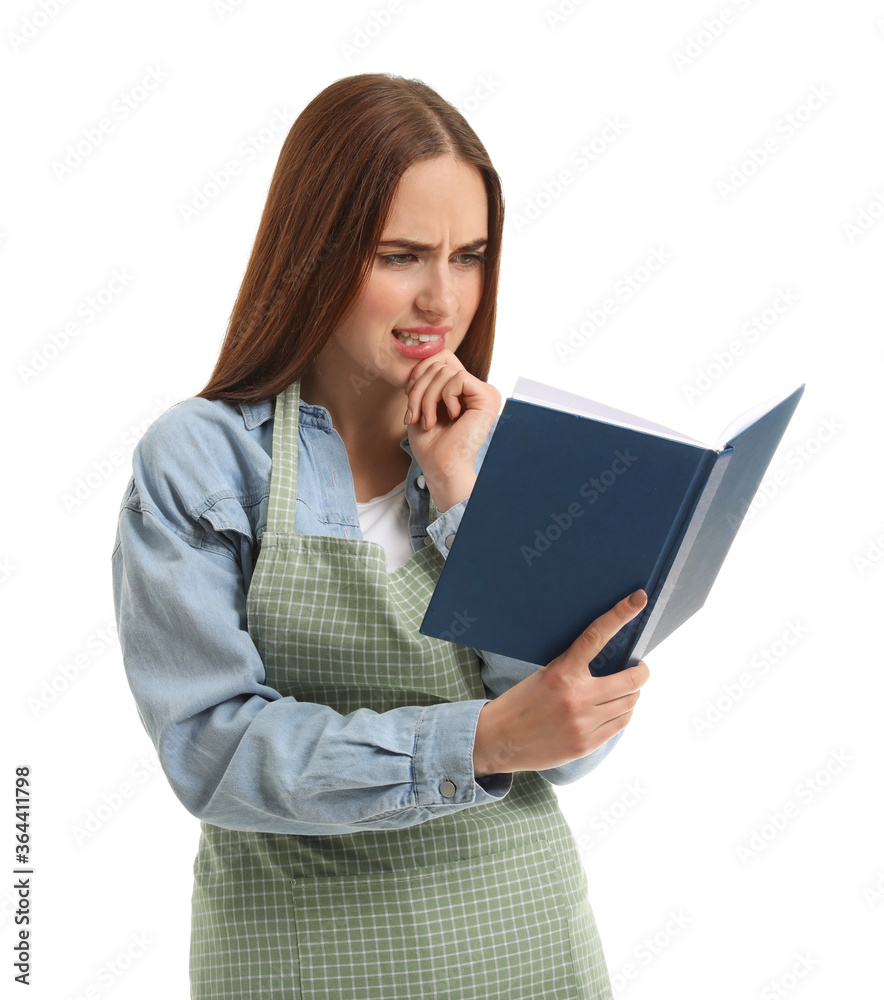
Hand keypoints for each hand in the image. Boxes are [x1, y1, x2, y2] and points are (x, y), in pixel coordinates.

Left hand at [404, 351, 500, 511]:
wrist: (440, 467)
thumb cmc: (430, 443)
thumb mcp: (422, 403)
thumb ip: (426, 378)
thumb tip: (424, 353)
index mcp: (462, 389)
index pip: (440, 357)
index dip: (419, 371)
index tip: (408, 396)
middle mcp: (476, 388)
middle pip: (440, 363)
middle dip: (419, 388)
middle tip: (414, 415)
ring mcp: (484, 392)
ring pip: (445, 371)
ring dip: (427, 398)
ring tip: (428, 421)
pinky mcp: (488, 397)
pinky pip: (458, 378)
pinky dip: (444, 398)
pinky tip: (451, 418)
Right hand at [472, 590, 650, 776]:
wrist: (500, 739)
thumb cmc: (521, 702)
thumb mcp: (544, 675)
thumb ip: (574, 668)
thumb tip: (609, 662)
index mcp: (561, 672)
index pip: (596, 636)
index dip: (620, 614)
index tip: (637, 599)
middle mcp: (576, 697)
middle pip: (631, 680)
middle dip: (641, 672)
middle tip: (639, 667)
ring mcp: (584, 723)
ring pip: (630, 703)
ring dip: (632, 694)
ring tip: (623, 690)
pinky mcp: (586, 744)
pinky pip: (621, 724)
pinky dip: (623, 713)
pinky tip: (615, 708)